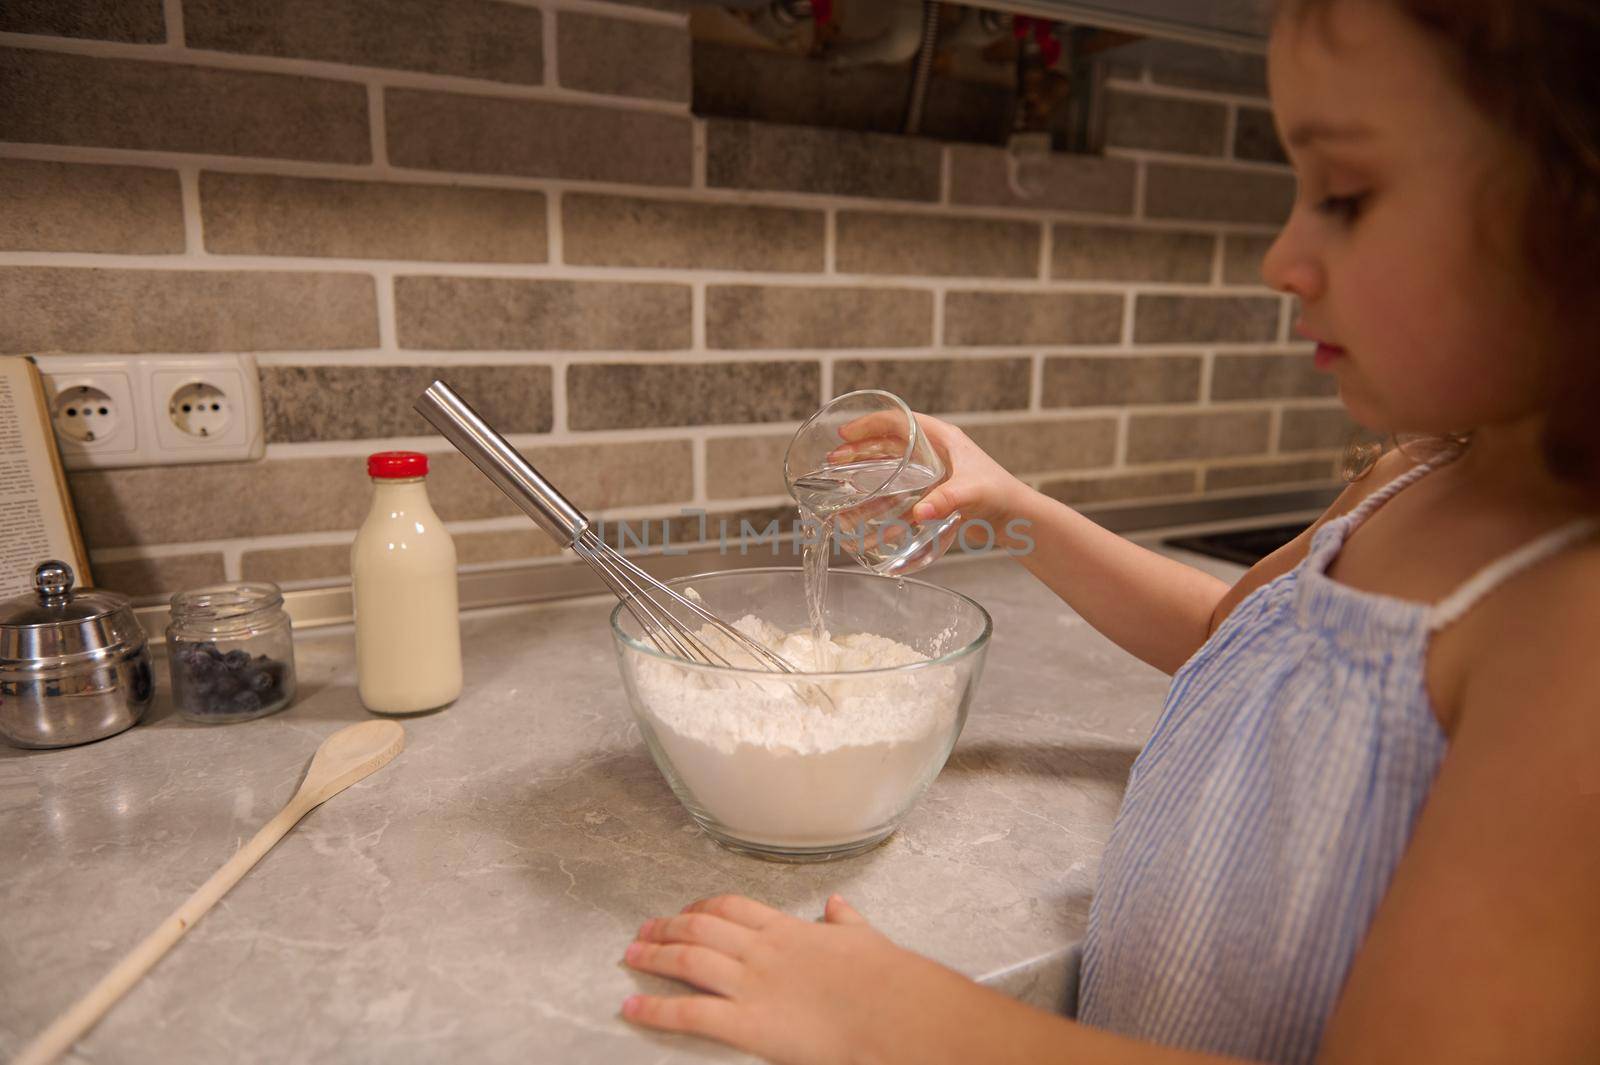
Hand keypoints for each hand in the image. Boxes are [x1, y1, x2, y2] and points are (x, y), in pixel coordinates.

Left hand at [621, 894, 1000, 1064]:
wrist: (894, 1011)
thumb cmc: (886, 980)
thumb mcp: (866, 939)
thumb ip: (846, 922)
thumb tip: (838, 906)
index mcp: (788, 930)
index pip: (731, 907)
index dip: (701, 907)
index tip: (685, 910)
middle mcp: (762, 950)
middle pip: (700, 927)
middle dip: (667, 927)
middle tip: (643, 931)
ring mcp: (751, 984)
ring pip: (688, 959)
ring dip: (654, 956)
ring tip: (630, 956)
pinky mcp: (746, 1022)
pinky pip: (690, 1012)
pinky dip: (656, 1008)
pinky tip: (632, 1007)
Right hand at [833, 412, 1030, 549]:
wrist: (1015, 517)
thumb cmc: (1000, 496)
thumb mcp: (972, 493)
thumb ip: (947, 500)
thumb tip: (920, 512)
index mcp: (941, 438)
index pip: (898, 419)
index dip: (870, 423)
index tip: (846, 434)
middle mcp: (933, 450)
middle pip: (888, 440)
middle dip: (860, 447)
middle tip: (834, 457)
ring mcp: (931, 471)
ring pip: (890, 461)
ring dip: (865, 466)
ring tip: (840, 474)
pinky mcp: (930, 490)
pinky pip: (898, 484)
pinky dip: (879, 489)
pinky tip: (863, 502)